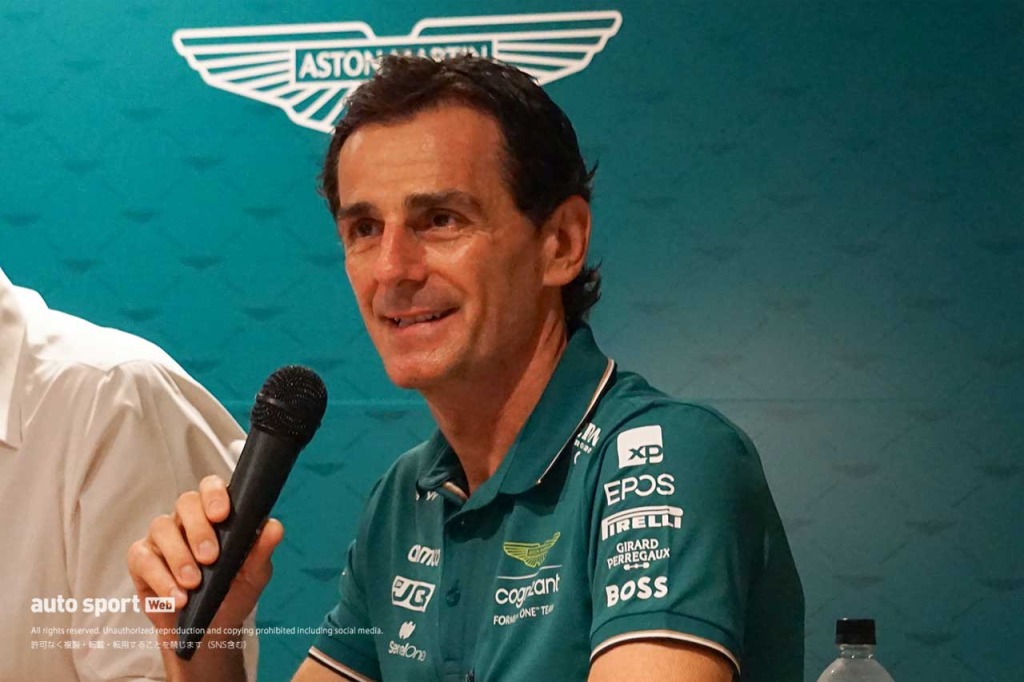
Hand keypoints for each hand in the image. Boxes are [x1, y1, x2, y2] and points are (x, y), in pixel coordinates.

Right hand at [127, 474, 283, 631]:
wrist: (211, 630)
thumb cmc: (233, 593)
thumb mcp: (254, 574)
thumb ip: (262, 549)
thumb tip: (274, 526)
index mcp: (215, 514)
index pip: (211, 488)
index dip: (214, 495)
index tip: (221, 515)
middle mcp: (187, 520)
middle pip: (186, 502)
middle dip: (198, 529)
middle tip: (210, 558)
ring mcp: (162, 538)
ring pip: (162, 528)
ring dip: (179, 557)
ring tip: (194, 584)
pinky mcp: (142, 560)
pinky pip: (143, 559)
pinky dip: (161, 579)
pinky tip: (177, 598)